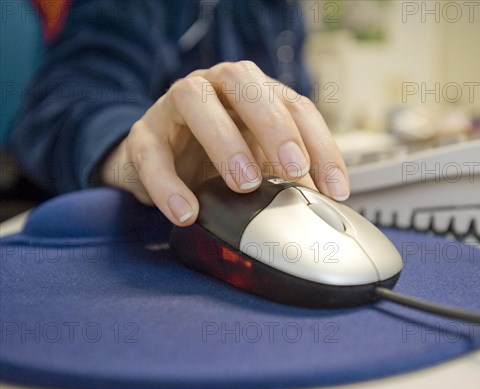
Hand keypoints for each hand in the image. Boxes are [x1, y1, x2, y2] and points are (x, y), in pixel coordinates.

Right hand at [101, 61, 348, 225]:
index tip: (336, 189)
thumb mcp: (258, 160)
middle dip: (275, 127)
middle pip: (246, 85)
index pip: (296, 106)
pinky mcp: (144, 134)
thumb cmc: (216, 155)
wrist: (158, 157)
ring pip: (196, 103)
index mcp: (254, 90)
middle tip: (293, 170)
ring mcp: (175, 105)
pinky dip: (168, 185)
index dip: (321, 145)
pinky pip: (152, 154)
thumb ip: (286, 174)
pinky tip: (187, 212)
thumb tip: (321, 203)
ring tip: (244, 185)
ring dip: (225, 142)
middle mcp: (216, 86)